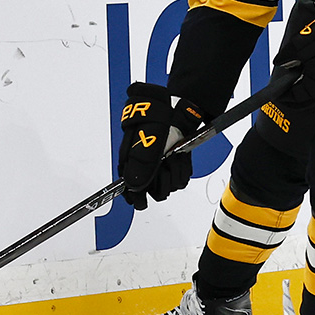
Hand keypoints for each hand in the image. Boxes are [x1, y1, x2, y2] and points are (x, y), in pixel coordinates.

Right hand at [118, 83, 205, 209]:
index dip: (137, 198)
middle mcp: (147, 169)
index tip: (142, 202)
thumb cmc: (155, 123)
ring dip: (174, 172)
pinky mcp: (175, 165)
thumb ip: (139, 166)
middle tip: (163, 166)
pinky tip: (179, 157)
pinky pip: (181, 178)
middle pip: (155, 193)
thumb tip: (133, 187)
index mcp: (132, 165)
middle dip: (162, 181)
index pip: (131, 192)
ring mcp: (162, 167)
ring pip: (171, 186)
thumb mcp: (144, 143)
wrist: (175, 112)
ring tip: (172, 156)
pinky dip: (183, 168)